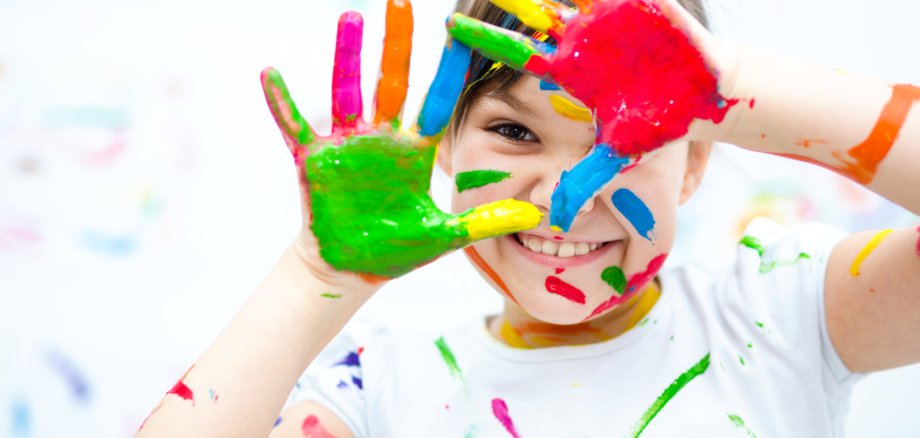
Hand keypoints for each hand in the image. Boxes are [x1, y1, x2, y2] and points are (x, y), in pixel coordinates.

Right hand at [261, 0, 541, 280]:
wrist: (353, 270)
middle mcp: (381, 140)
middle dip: (398, 44)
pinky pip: (294, 126)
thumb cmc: (397, 249)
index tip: (460, 33)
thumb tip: (537, 214)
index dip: (448, 71)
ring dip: (348, 58)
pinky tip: (271, 74)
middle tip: (401, 1)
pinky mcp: (314, 162)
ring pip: (346, 92)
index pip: (436, 103)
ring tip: (352, 18)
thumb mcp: (445, 235)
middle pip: (391, 83)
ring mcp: (346, 147)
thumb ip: (486, 220)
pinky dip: (282, 102)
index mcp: (414, 152)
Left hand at [446, 0, 738, 230]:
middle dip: (509, 2)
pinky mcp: (636, 4)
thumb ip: (583, 181)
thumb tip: (554, 219)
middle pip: (533, 16)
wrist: (701, 99)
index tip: (450, 30)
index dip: (486, 41)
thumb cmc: (657, 126)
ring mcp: (605, 20)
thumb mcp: (616, 157)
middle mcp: (580, 43)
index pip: (516, 55)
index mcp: (567, 74)